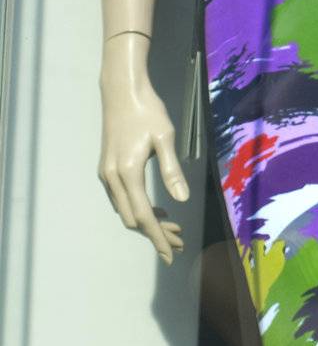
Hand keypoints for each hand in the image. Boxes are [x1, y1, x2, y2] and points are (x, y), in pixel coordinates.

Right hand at [98, 70, 187, 264]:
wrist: (121, 91)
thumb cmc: (147, 111)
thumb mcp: (165, 138)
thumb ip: (172, 170)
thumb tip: (182, 200)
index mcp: (127, 172)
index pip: (143, 216)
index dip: (157, 238)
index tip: (170, 254)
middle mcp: (112, 177)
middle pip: (132, 219)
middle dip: (155, 234)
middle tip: (180, 241)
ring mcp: (107, 173)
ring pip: (125, 211)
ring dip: (147, 223)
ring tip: (173, 227)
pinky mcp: (107, 168)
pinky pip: (122, 199)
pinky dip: (138, 209)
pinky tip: (157, 209)